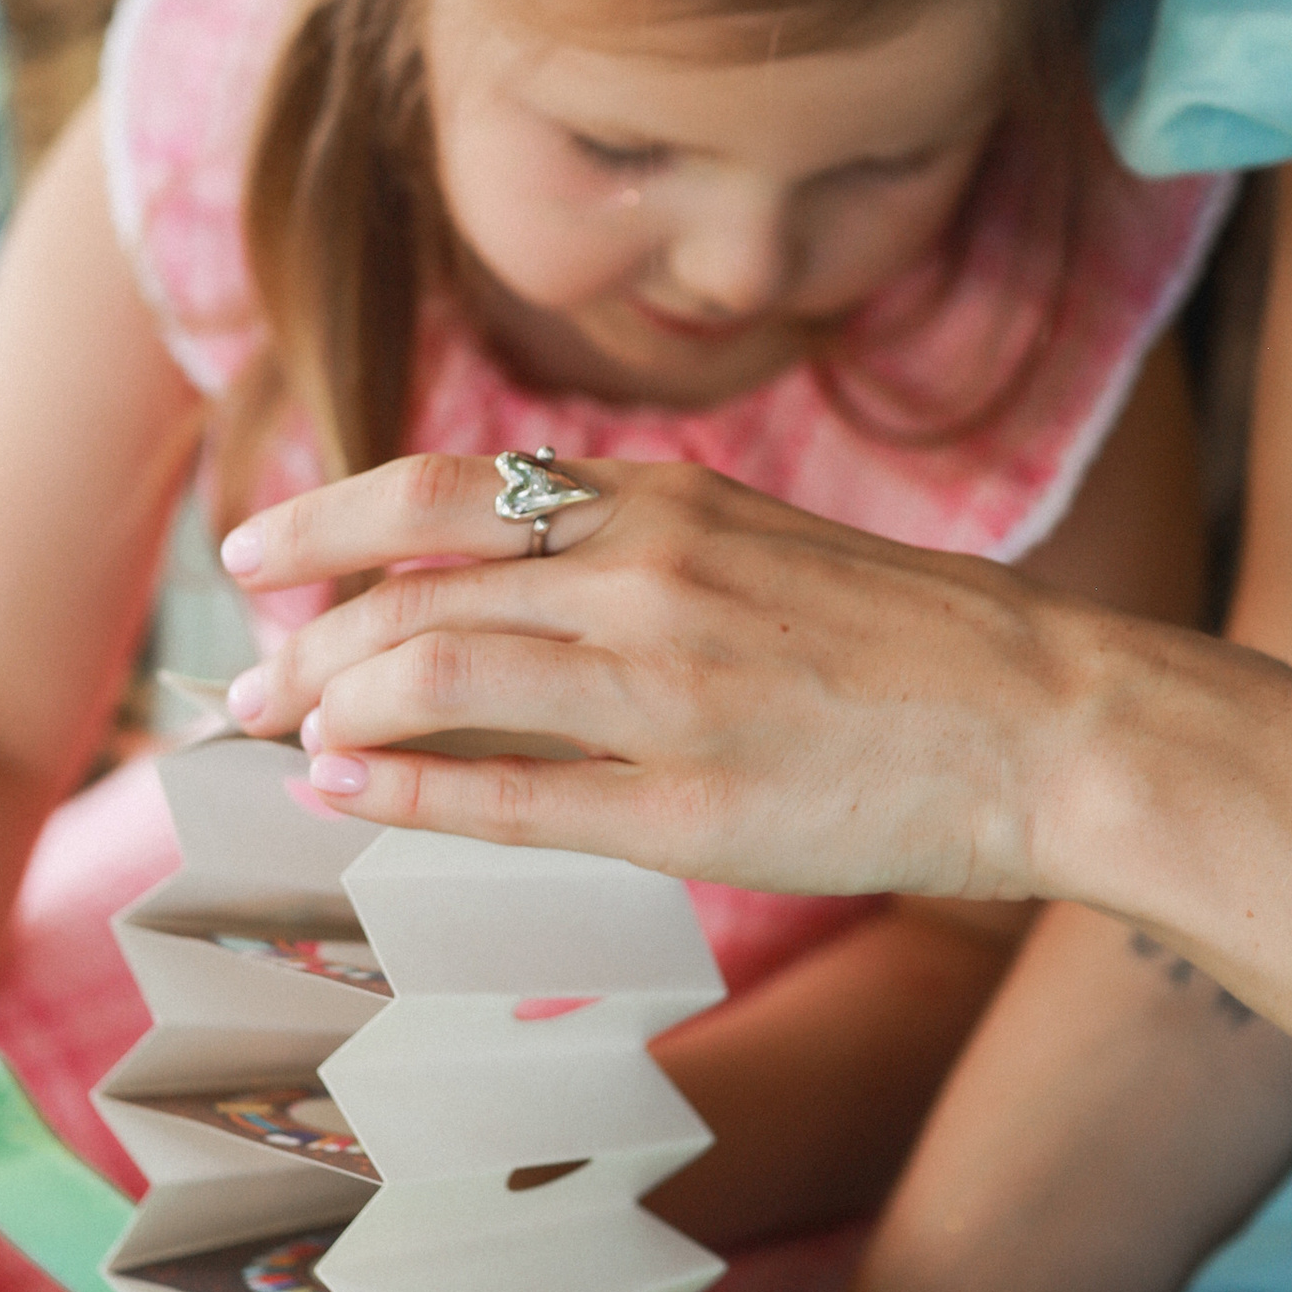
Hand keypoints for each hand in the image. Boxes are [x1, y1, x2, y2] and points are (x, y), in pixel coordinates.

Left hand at [217, 452, 1149, 900]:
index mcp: (666, 502)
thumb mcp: (762, 549)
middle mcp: (649, 571)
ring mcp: (666, 685)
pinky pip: (509, 792)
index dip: (326, 521)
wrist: (1049, 717)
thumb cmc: (914, 644)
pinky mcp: (693, 801)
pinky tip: (344, 791)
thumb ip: (639, 552)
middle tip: (242, 686)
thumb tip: (502, 587)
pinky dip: (404, 786)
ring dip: (330, 707)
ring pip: (436, 673)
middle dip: (303, 638)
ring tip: (281, 741)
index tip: (257, 557)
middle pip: (413, 586)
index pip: (446, 490)